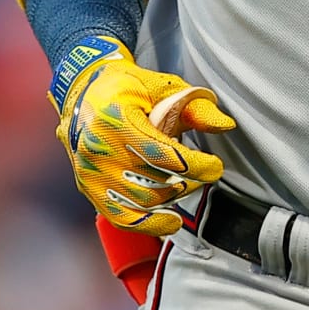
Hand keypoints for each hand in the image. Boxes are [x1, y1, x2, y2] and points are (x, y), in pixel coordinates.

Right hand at [50, 37, 235, 234]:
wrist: (83, 92)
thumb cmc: (126, 87)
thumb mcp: (161, 86)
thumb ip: (194, 107)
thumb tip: (225, 125)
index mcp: (114, 118)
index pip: (161, 153)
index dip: (194, 166)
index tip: (215, 167)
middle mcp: (97, 148)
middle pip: (153, 181)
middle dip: (188, 181)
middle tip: (203, 173)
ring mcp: (90, 171)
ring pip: (142, 201)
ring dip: (172, 198)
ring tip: (186, 184)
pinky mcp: (89, 187)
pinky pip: (120, 217)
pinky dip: (149, 224)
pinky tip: (171, 221)